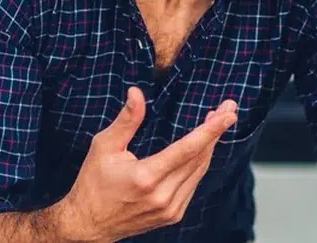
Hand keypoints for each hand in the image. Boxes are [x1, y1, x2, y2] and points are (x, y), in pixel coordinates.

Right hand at [48, 87, 238, 241]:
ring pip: (200, 171)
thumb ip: (126, 120)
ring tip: (216, 123)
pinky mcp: (173, 215)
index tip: (229, 114)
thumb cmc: (92, 184)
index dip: (211, 129)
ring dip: (210, 147)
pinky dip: (199, 164)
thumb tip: (137, 92)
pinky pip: (193, 184)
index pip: (188, 149)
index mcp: (146, 177)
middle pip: (200, 158)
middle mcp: (163, 196)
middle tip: (227, 109)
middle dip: (216, 132)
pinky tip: (201, 149)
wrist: (88, 224)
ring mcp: (170, 209)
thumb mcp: (104, 147)